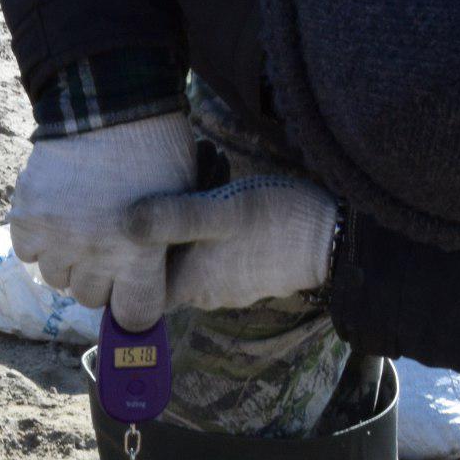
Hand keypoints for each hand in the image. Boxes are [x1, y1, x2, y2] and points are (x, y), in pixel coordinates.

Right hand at [8, 113, 194, 330]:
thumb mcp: (180, 205)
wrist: (110, 100)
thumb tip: (151, 283)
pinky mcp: (27, 216)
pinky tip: (57, 217)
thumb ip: (163, 249)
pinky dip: (39, 241)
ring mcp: (57, 237)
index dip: (136, 305)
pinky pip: (27, 252)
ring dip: (68, 261)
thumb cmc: (157, 150)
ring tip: (81, 229)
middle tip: (108, 249)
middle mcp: (95, 254)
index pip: (133, 318)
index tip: (135, 290)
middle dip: (101, 279)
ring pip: (56, 279)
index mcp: (138, 256)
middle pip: (91, 298)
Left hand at [124, 176, 337, 311]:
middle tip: (175, 174)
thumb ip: (174, 217)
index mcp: (191, 284)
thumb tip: (124, 222)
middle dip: (165, 219)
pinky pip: (221, 248)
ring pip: (195, 250)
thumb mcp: (222, 211)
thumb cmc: (278, 225)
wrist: (335, 241)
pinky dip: (216, 221)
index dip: (130, 254)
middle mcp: (206, 291)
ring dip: (194, 214)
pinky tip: (227, 186)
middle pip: (168, 261)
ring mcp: (231, 283)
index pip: (141, 283)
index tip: (126, 215)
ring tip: (208, 167)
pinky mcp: (252, 270)